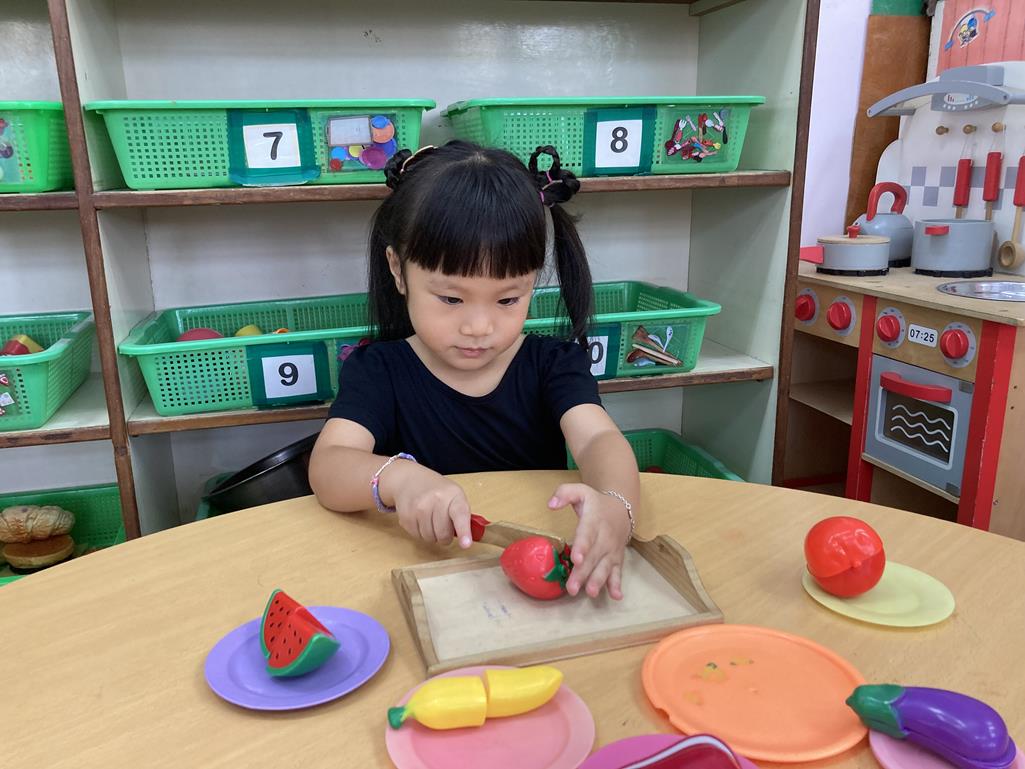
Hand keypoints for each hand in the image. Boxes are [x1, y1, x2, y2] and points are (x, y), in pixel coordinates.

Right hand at [384, 462, 473, 547]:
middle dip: (445, 536)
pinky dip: (420, 532)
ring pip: (430, 538)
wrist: (409, 480)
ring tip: (430, 519)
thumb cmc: (437, 491)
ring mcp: (419, 508)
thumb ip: (462, 515)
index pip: (460, 514)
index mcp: (453, 495)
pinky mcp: (406, 517)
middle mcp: (436, 500)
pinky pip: (417, 536)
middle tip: (444, 525)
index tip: (466, 544)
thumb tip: (470, 538)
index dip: (464, 531)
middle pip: (444, 534)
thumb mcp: (454, 495)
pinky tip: (420, 519)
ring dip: (432, 534)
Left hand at [548, 483, 630, 599]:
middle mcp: (604, 538)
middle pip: (593, 557)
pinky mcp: (616, 559)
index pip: (587, 534)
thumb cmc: (596, 503)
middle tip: (572, 588)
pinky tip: (616, 596)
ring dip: (598, 581)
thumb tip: (550, 504)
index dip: (582, 547)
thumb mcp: (581, 491)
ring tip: (591, 593)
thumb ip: (564, 493)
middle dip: (583, 573)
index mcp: (594, 521)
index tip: (576, 559)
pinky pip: (618, 572)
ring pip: (605, 567)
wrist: (622, 509)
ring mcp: (611, 550)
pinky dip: (617, 584)